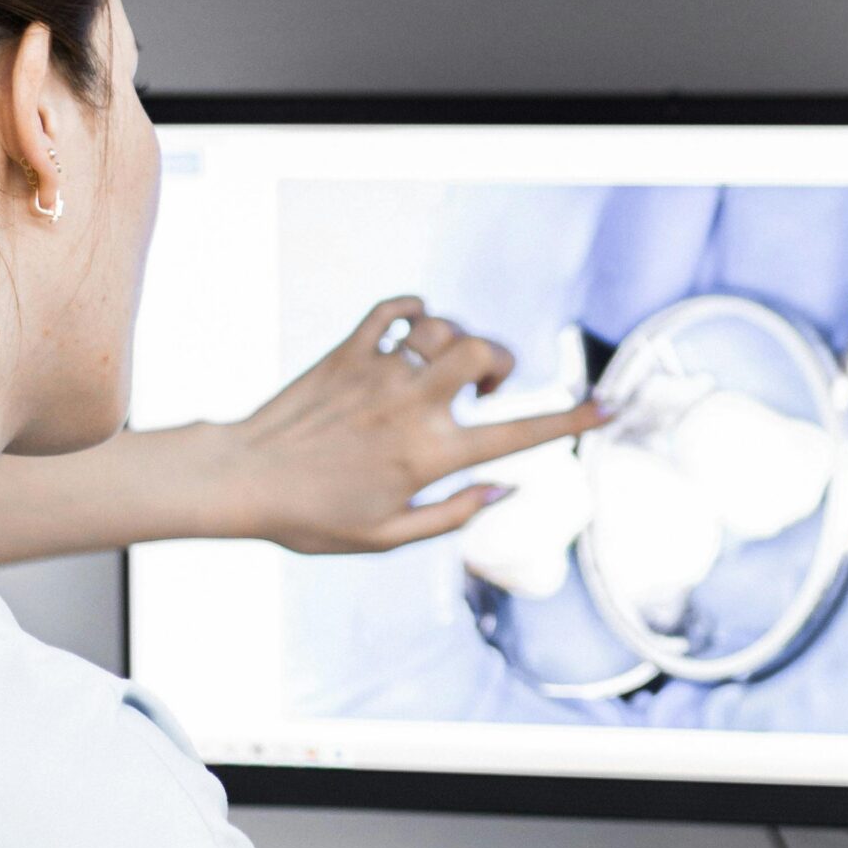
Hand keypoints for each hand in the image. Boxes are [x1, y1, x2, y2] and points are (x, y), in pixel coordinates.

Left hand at [215, 296, 603, 554]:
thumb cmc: (312, 518)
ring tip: (439, 367)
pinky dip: (415, 311)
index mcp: (429, 456)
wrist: (242, 479)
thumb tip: (506, 489)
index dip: (569, 421)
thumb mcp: (387, 537)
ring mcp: (379, 372)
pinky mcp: (348, 351)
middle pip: (484, 354)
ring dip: (457, 341)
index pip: (516, 435)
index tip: (606, 408)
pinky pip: (395, 309)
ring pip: (445, 329)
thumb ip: (453, 513)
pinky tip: (413, 330)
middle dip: (500, 363)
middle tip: (483, 387)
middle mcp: (411, 406)